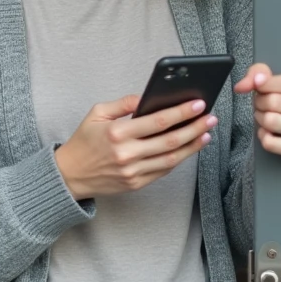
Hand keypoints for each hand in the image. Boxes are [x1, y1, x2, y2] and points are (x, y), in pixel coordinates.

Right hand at [55, 96, 217, 200]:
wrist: (70, 175)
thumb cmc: (84, 141)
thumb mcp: (97, 114)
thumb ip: (123, 104)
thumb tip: (148, 97)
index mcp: (117, 133)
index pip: (157, 121)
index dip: (181, 112)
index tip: (198, 104)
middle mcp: (127, 154)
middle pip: (170, 141)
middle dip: (194, 128)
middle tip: (210, 118)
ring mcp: (133, 172)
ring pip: (171, 159)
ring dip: (192, 146)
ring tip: (206, 133)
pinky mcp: (136, 184)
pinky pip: (163, 171)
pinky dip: (178, 159)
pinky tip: (188, 148)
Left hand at [234, 63, 280, 159]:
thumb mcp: (280, 78)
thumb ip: (259, 73)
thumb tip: (242, 85)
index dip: (266, 84)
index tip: (257, 85)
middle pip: (275, 102)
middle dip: (260, 101)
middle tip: (262, 103)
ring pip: (271, 121)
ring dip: (260, 118)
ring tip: (265, 115)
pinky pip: (270, 142)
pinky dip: (263, 135)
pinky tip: (269, 131)